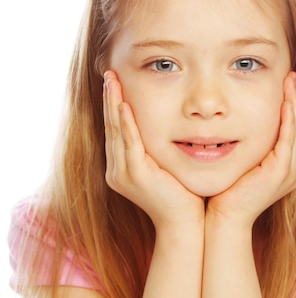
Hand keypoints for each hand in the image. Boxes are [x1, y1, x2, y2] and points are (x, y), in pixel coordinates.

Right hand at [103, 71, 204, 227]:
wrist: (184, 224)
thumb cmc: (182, 196)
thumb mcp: (165, 167)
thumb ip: (158, 149)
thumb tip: (166, 127)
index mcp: (122, 169)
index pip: (116, 130)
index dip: (113, 106)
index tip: (114, 83)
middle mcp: (117, 171)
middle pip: (111, 127)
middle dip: (110, 99)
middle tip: (109, 73)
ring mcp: (123, 174)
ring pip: (116, 131)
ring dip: (114, 104)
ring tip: (112, 80)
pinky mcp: (136, 175)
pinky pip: (129, 143)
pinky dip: (126, 122)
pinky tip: (124, 104)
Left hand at [206, 72, 295, 225]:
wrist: (224, 218)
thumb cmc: (224, 192)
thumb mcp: (237, 162)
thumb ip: (242, 146)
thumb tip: (230, 125)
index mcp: (282, 165)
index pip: (289, 128)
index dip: (288, 105)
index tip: (283, 82)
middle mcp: (290, 168)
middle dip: (294, 99)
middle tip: (290, 75)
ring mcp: (289, 171)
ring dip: (294, 103)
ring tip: (289, 81)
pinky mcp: (281, 171)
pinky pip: (288, 138)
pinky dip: (288, 118)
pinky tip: (285, 101)